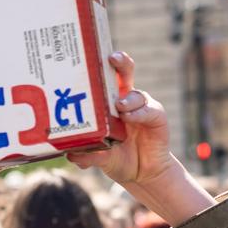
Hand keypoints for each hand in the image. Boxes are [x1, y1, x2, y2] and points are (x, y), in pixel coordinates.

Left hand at [67, 52, 211, 225]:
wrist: (141, 173)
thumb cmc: (116, 157)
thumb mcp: (99, 158)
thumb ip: (86, 156)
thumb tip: (70, 155)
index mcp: (108, 103)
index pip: (105, 79)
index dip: (100, 65)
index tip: (93, 54)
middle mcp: (126, 100)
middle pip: (125, 74)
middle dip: (120, 62)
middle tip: (112, 58)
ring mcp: (142, 107)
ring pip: (136, 94)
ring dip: (127, 98)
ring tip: (119, 106)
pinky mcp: (157, 118)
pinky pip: (150, 110)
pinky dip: (140, 112)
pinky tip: (131, 117)